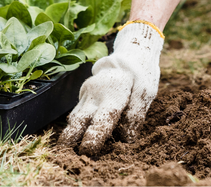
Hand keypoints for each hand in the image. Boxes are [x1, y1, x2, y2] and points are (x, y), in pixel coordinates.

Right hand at [59, 22, 163, 154]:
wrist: (128, 55)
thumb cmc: (140, 76)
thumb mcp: (146, 92)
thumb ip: (135, 115)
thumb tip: (126, 139)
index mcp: (113, 95)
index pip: (101, 121)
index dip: (93, 138)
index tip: (87, 152)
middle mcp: (95, 95)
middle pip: (79, 120)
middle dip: (70, 139)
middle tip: (65, 155)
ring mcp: (86, 93)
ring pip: (74, 117)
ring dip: (70, 134)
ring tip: (66, 151)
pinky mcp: (83, 94)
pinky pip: (76, 112)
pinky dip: (75, 125)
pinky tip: (74, 137)